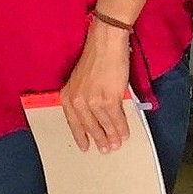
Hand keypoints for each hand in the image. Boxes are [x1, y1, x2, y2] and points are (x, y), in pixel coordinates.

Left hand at [60, 18, 131, 152]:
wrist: (106, 43)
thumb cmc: (96, 56)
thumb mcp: (82, 79)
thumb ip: (85, 97)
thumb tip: (96, 115)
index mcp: (67, 96)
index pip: (73, 123)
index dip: (80, 137)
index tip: (85, 147)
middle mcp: (78, 101)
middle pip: (90, 127)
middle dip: (99, 140)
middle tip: (106, 150)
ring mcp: (93, 101)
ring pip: (104, 125)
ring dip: (112, 137)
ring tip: (117, 144)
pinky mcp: (108, 99)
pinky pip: (116, 119)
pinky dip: (122, 128)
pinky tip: (124, 134)